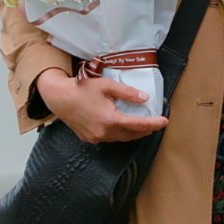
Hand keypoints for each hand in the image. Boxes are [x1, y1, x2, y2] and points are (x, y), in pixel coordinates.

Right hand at [35, 67, 167, 143]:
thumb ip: (127, 93)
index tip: (164, 122)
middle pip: (130, 135)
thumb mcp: (107, 85)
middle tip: (156, 124)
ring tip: (143, 126)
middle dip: (145, 130)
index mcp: (109, 120)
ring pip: (120, 138)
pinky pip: (109, 138)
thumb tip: (144, 99)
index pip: (137, 125)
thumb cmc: (81, 89)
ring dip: (133, 133)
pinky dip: (119, 134)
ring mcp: (94, 137)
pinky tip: (124, 127)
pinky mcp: (88, 138)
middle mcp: (102, 132)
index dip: (153, 124)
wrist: (59, 97)